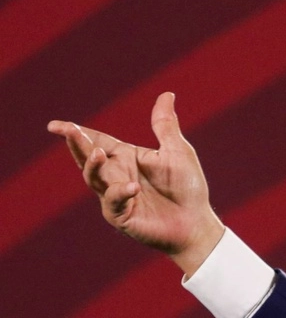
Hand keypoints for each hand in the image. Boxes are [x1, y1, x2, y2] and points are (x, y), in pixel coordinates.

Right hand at [48, 92, 223, 275]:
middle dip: (76, 144)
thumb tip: (167, 94)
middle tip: (67, 130)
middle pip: (89, 157)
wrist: (197, 222)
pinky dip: (120, 193)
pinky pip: (113, 202)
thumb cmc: (188, 187)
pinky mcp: (121, 216)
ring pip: (94, 178)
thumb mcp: (177, 152)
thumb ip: (165, 125)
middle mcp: (115, 175)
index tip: (55, 125)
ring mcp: (116, 196)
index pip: (96, 140)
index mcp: (125, 157)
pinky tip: (132, 187)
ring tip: (97, 152)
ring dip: (93, 165)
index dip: (76, 133)